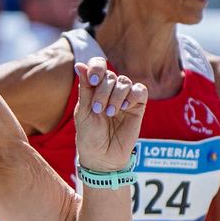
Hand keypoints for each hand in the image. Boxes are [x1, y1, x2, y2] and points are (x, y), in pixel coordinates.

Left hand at [72, 58, 147, 172]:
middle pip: (110, 76)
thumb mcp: (83, 111)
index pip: (98, 65)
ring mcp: (124, 98)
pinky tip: (124, 108)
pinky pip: (140, 90)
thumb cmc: (89, 135)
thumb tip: (79, 64)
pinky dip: (132, 95)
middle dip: (103, 91)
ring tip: (110, 114)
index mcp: (94, 88)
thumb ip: (85, 88)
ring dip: (116, 96)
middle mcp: (110, 90)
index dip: (97, 67)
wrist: (102, 156)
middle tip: (98, 110)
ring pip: (125, 82)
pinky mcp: (138, 107)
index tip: (94, 81)